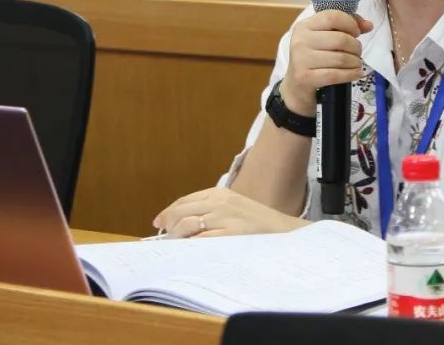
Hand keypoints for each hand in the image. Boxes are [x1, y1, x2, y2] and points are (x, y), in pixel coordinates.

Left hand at [153, 187, 309, 237]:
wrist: (283, 232)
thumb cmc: (258, 223)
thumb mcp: (234, 207)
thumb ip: (211, 209)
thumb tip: (181, 222)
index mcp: (220, 193)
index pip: (184, 201)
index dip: (168, 213)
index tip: (160, 222)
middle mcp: (220, 202)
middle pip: (181, 212)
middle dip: (169, 226)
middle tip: (166, 238)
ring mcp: (225, 217)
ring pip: (187, 226)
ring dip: (177, 237)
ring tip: (178, 246)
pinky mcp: (231, 233)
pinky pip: (201, 240)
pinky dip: (191, 245)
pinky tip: (190, 251)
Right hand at [281, 11, 372, 115]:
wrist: (296, 86)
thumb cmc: (314, 58)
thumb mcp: (325, 38)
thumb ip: (346, 26)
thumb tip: (368, 25)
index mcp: (304, 26)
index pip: (332, 17)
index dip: (350, 23)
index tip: (356, 33)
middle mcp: (300, 40)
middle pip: (340, 39)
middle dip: (356, 47)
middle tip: (357, 52)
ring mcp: (301, 60)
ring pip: (341, 58)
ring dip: (355, 62)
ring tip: (356, 63)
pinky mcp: (305, 78)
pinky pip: (336, 75)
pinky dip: (351, 74)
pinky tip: (356, 73)